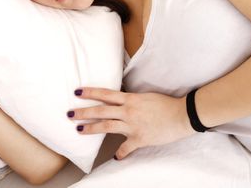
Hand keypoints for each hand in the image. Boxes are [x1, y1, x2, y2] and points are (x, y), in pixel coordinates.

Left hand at [68, 87, 195, 159]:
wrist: (181, 115)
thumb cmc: (166, 103)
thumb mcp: (145, 97)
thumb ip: (131, 99)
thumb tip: (121, 100)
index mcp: (130, 99)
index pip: (105, 94)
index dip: (90, 92)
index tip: (77, 91)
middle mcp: (128, 111)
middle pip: (101, 110)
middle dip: (84, 112)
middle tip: (69, 113)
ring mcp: (132, 126)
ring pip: (107, 126)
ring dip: (91, 128)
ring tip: (78, 130)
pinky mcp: (139, 139)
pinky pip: (126, 148)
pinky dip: (120, 154)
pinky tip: (115, 158)